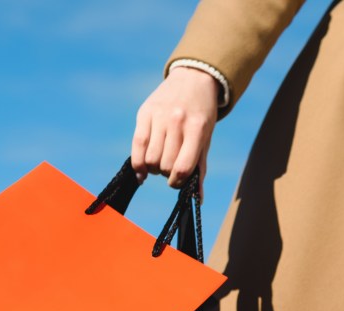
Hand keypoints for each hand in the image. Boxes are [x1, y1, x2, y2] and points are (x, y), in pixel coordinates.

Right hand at [131, 66, 220, 191]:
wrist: (193, 78)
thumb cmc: (202, 115)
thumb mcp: (206, 138)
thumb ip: (200, 168)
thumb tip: (198, 199)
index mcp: (197, 129)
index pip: (183, 167)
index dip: (178, 182)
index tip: (177, 182)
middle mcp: (177, 122)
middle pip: (164, 165)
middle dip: (166, 174)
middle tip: (170, 169)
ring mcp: (159, 116)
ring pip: (150, 158)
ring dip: (153, 169)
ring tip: (159, 165)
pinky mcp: (144, 113)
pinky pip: (137, 145)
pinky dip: (138, 164)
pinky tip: (142, 171)